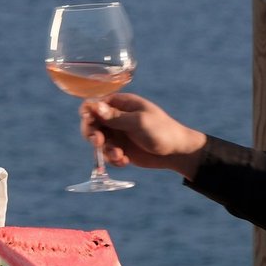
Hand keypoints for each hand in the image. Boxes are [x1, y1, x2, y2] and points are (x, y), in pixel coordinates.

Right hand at [80, 94, 206, 177]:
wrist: (177, 152)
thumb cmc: (161, 131)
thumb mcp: (139, 122)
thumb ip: (116, 117)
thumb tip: (93, 106)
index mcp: (120, 104)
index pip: (94, 104)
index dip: (88, 114)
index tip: (90, 123)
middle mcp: (116, 117)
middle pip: (91, 124)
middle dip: (93, 134)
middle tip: (99, 142)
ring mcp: (118, 134)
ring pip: (98, 141)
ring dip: (106, 150)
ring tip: (120, 156)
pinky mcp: (121, 149)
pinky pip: (107, 154)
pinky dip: (113, 159)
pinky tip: (125, 162)